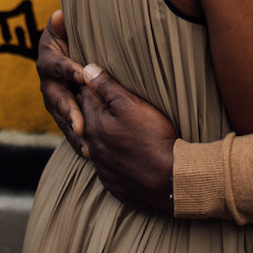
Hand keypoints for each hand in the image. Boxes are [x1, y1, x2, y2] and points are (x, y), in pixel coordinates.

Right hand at [37, 10, 85, 155]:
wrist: (74, 50)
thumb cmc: (74, 34)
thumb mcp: (68, 26)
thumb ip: (63, 24)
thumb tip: (59, 16)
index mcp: (49, 60)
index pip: (57, 66)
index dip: (69, 70)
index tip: (83, 75)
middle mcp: (48, 83)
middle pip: (57, 99)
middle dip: (69, 113)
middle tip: (81, 126)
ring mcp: (54, 101)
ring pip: (62, 119)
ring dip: (74, 133)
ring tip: (88, 148)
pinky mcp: (64, 115)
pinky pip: (69, 130)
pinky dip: (78, 142)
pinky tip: (90, 155)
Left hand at [79, 65, 177, 215]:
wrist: (168, 180)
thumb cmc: (151, 137)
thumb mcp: (130, 105)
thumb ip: (107, 87)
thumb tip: (87, 69)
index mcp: (94, 125)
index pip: (84, 97)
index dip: (89, 84)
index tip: (93, 76)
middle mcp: (92, 147)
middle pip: (86, 120)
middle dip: (90, 107)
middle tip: (99, 95)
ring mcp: (102, 167)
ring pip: (95, 143)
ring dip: (100, 132)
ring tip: (111, 122)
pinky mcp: (113, 182)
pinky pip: (106, 164)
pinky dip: (110, 154)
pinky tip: (120, 150)